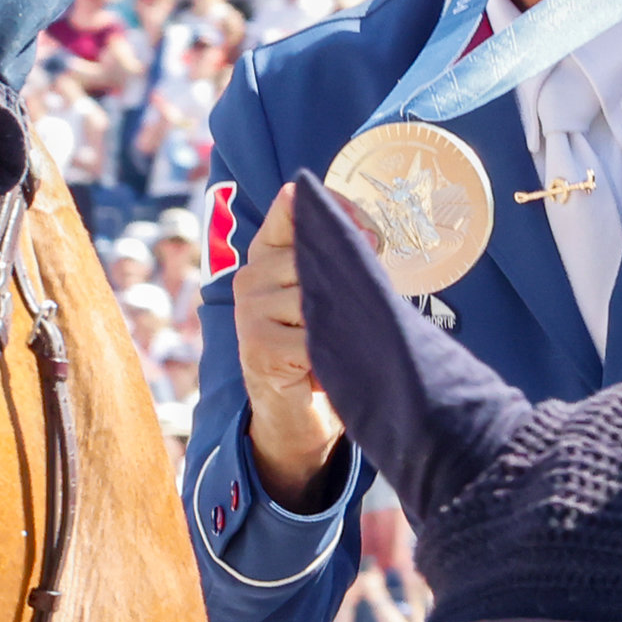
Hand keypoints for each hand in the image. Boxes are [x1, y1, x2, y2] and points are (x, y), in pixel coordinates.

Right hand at [229, 186, 349, 503]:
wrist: (296, 414)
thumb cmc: (319, 346)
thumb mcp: (327, 294)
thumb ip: (340, 260)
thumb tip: (370, 237)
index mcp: (267, 253)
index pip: (292, 207)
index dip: (335, 211)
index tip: (370, 229)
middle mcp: (251, 277)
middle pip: (313, 254)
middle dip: (349, 276)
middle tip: (363, 305)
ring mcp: (250, 312)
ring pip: (315, 295)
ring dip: (340, 320)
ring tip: (337, 340)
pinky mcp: (260, 347)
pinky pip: (313, 335)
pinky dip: (330, 350)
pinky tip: (326, 363)